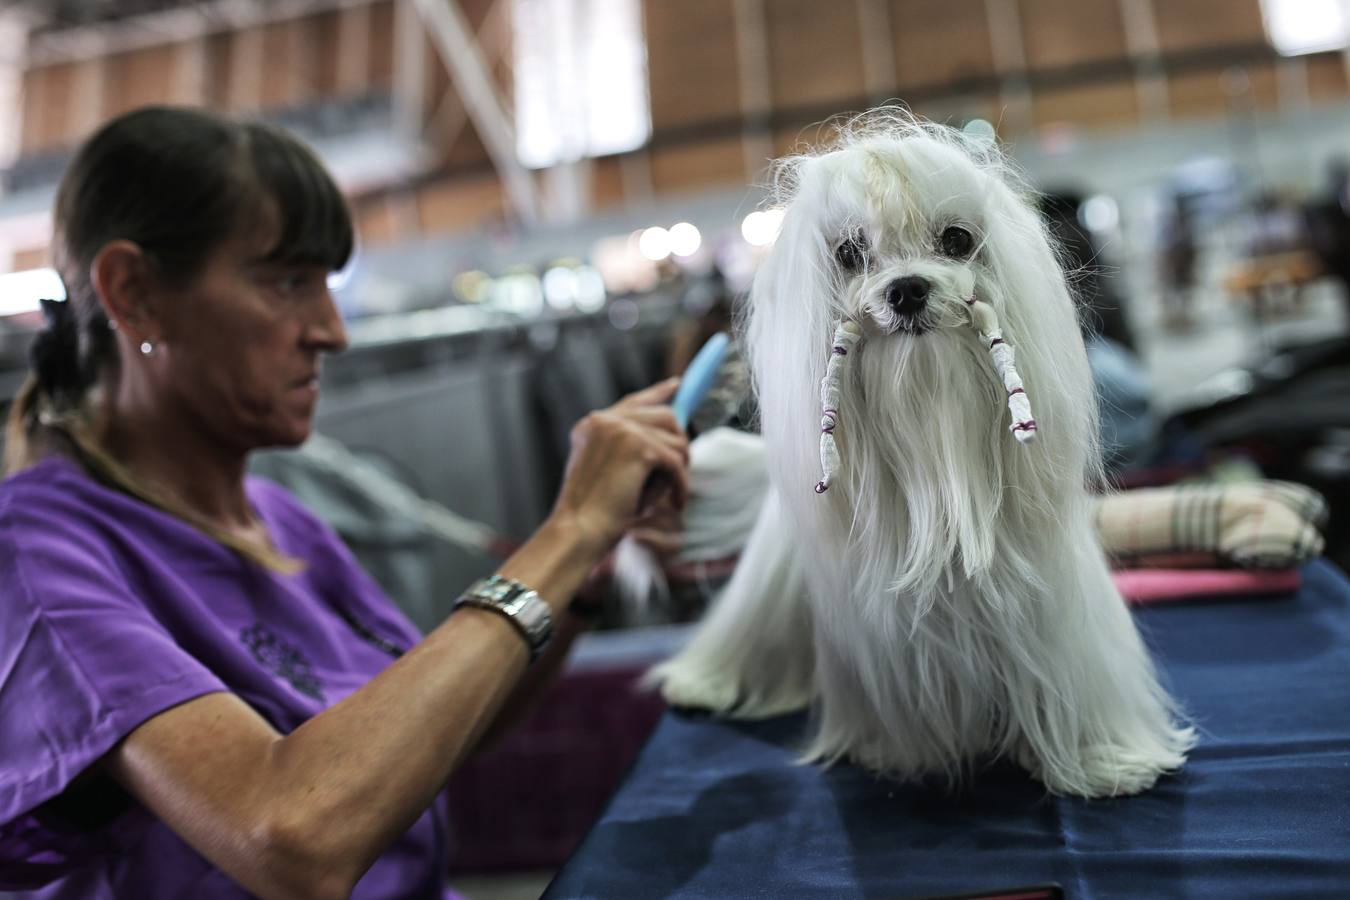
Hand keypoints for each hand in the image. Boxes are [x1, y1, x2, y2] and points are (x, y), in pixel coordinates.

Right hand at [550, 379, 690, 558]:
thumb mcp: (608, 471)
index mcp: (592, 425)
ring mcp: (620, 430)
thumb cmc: (593, 514)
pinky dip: (680, 485)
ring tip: (669, 494)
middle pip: (665, 416)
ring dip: (678, 471)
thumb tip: (673, 437)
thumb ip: (630, 449)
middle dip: (678, 445)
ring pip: (675, 440)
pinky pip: (676, 462)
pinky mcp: (638, 447)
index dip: (659, 393)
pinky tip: (675, 503)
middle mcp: (604, 420)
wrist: (579, 531)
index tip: (678, 385)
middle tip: (678, 475)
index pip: (634, 401)